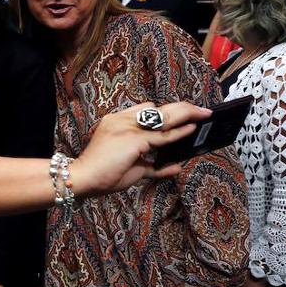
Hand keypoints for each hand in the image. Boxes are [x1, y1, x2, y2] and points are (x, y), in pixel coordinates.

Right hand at [69, 101, 205, 195]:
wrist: (82, 179)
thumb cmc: (102, 174)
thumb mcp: (131, 167)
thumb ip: (153, 165)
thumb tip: (174, 166)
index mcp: (117, 122)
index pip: (146, 109)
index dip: (167, 111)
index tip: (183, 113)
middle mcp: (122, 120)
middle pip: (157, 107)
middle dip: (182, 107)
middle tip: (201, 110)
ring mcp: (129, 128)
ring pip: (164, 116)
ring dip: (187, 113)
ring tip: (204, 113)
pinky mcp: (135, 139)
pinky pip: (163, 135)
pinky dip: (180, 131)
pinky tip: (193, 127)